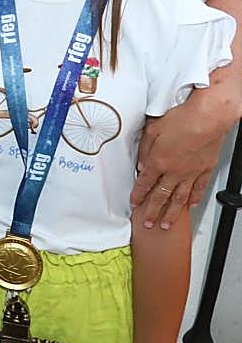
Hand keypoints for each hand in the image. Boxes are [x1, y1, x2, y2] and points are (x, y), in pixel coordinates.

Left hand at [134, 95, 233, 228]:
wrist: (208, 118)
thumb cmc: (181, 119)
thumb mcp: (152, 130)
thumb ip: (144, 149)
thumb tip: (140, 163)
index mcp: (158, 161)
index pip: (144, 183)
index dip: (137, 195)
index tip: (134, 203)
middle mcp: (174, 171)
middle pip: (160, 196)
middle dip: (151, 211)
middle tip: (147, 223)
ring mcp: (191, 173)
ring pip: (179, 198)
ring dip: (171, 213)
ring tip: (166, 224)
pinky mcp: (205, 170)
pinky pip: (198, 189)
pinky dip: (193, 199)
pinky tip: (189, 206)